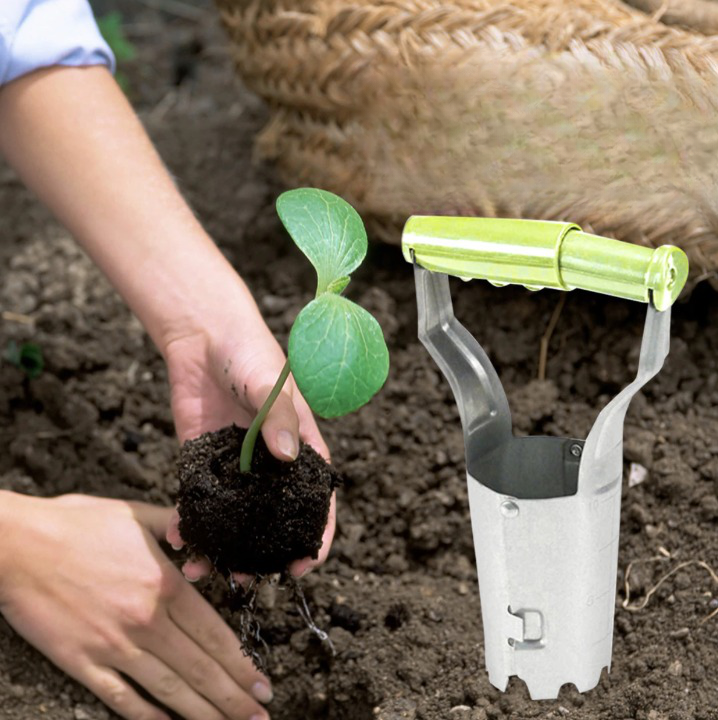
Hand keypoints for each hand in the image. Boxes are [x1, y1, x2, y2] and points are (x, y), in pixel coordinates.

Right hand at [0, 492, 273, 719]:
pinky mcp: (81, 662)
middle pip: (200, 669)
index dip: (242, 663)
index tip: (262, 683)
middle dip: (233, 697)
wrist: (17, 545)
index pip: (216, 635)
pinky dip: (146, 716)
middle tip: (259, 718)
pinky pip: (121, 698)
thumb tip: (199, 529)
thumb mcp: (136, 514)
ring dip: (203, 713)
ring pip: (169, 690)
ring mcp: (114, 646)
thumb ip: (175, 524)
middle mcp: (147, 621)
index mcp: (166, 584)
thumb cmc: (77, 524)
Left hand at [163, 320, 335, 580]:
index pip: (316, 499)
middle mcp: (269, 464)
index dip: (316, 535)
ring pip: (234, 518)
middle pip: (273, 519)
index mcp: (299, 447)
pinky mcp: (202, 461)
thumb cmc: (250, 353)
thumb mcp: (270, 383)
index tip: (305, 566)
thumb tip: (287, 456)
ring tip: (208, 571)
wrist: (204, 336)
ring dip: (223, 547)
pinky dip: (189, 522)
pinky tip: (179, 538)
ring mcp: (235, 466)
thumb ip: (280, 417)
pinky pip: (198, 500)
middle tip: (249, 580)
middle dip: (264, 554)